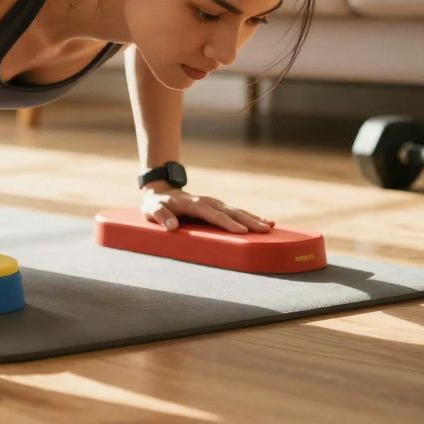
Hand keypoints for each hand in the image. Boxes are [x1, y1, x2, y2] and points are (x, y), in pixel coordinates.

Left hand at [140, 184, 274, 233]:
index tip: (241, 232)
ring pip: (237, 211)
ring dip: (254, 218)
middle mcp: (208, 202)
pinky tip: (266, 221)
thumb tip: (172, 227)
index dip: (227, 223)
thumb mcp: (152, 210)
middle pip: (230, 212)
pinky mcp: (218, 207)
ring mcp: (215, 203)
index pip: (212, 214)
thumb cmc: (156, 205)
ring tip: (270, 226)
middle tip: (265, 230)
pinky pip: (237, 212)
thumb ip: (161, 217)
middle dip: (248, 221)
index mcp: (193, 203)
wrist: (162, 192)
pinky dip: (252, 216)